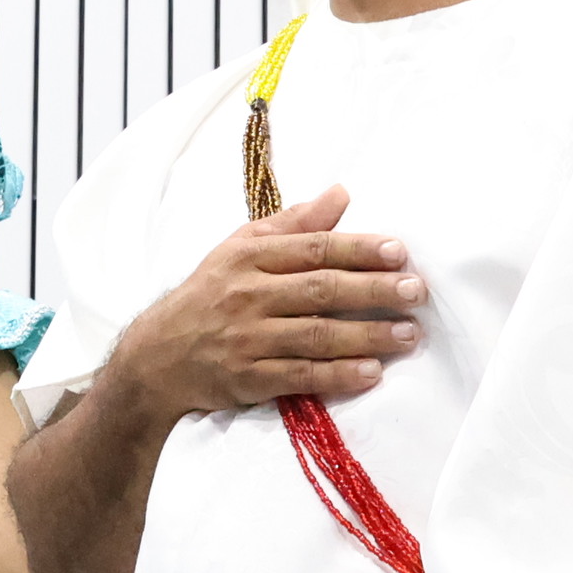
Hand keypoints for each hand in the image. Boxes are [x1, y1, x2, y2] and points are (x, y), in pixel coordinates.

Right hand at [108, 183, 423, 422]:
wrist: (156, 356)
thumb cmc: (209, 294)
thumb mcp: (240, 248)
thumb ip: (293, 223)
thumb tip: (341, 192)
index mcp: (249, 257)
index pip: (313, 249)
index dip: (359, 249)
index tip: (399, 251)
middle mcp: (248, 295)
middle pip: (320, 290)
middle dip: (373, 290)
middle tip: (416, 291)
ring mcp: (247, 339)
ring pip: (316, 335)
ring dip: (366, 336)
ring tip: (408, 335)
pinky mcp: (247, 379)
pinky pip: (300, 377)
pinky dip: (337, 376)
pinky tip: (371, 373)